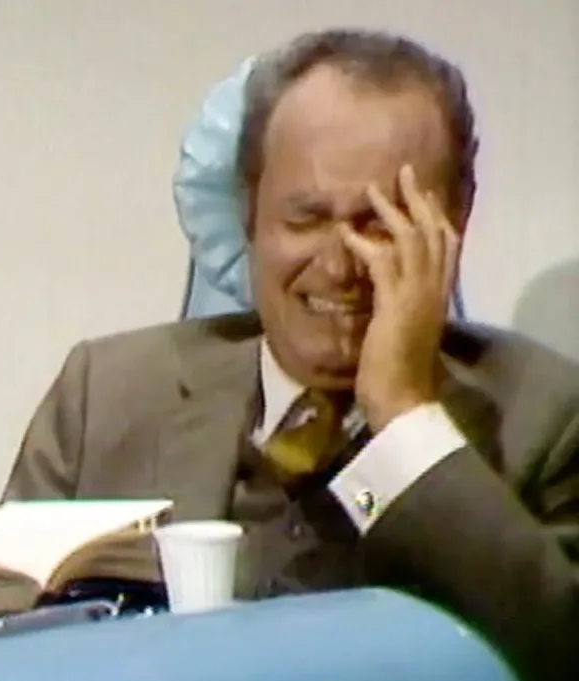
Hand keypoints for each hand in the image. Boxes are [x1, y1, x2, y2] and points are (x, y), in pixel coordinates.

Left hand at [338, 164, 461, 430]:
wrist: (403, 398)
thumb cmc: (398, 372)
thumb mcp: (400, 329)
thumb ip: (396, 305)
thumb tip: (382, 293)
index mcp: (438, 295)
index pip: (445, 245)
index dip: (435, 217)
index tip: (425, 193)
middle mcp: (434, 288)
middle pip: (431, 232)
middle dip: (417, 200)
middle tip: (403, 172)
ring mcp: (417, 294)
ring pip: (409, 239)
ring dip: (389, 211)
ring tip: (371, 188)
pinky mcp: (395, 303)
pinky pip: (380, 262)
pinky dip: (363, 243)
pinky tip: (345, 230)